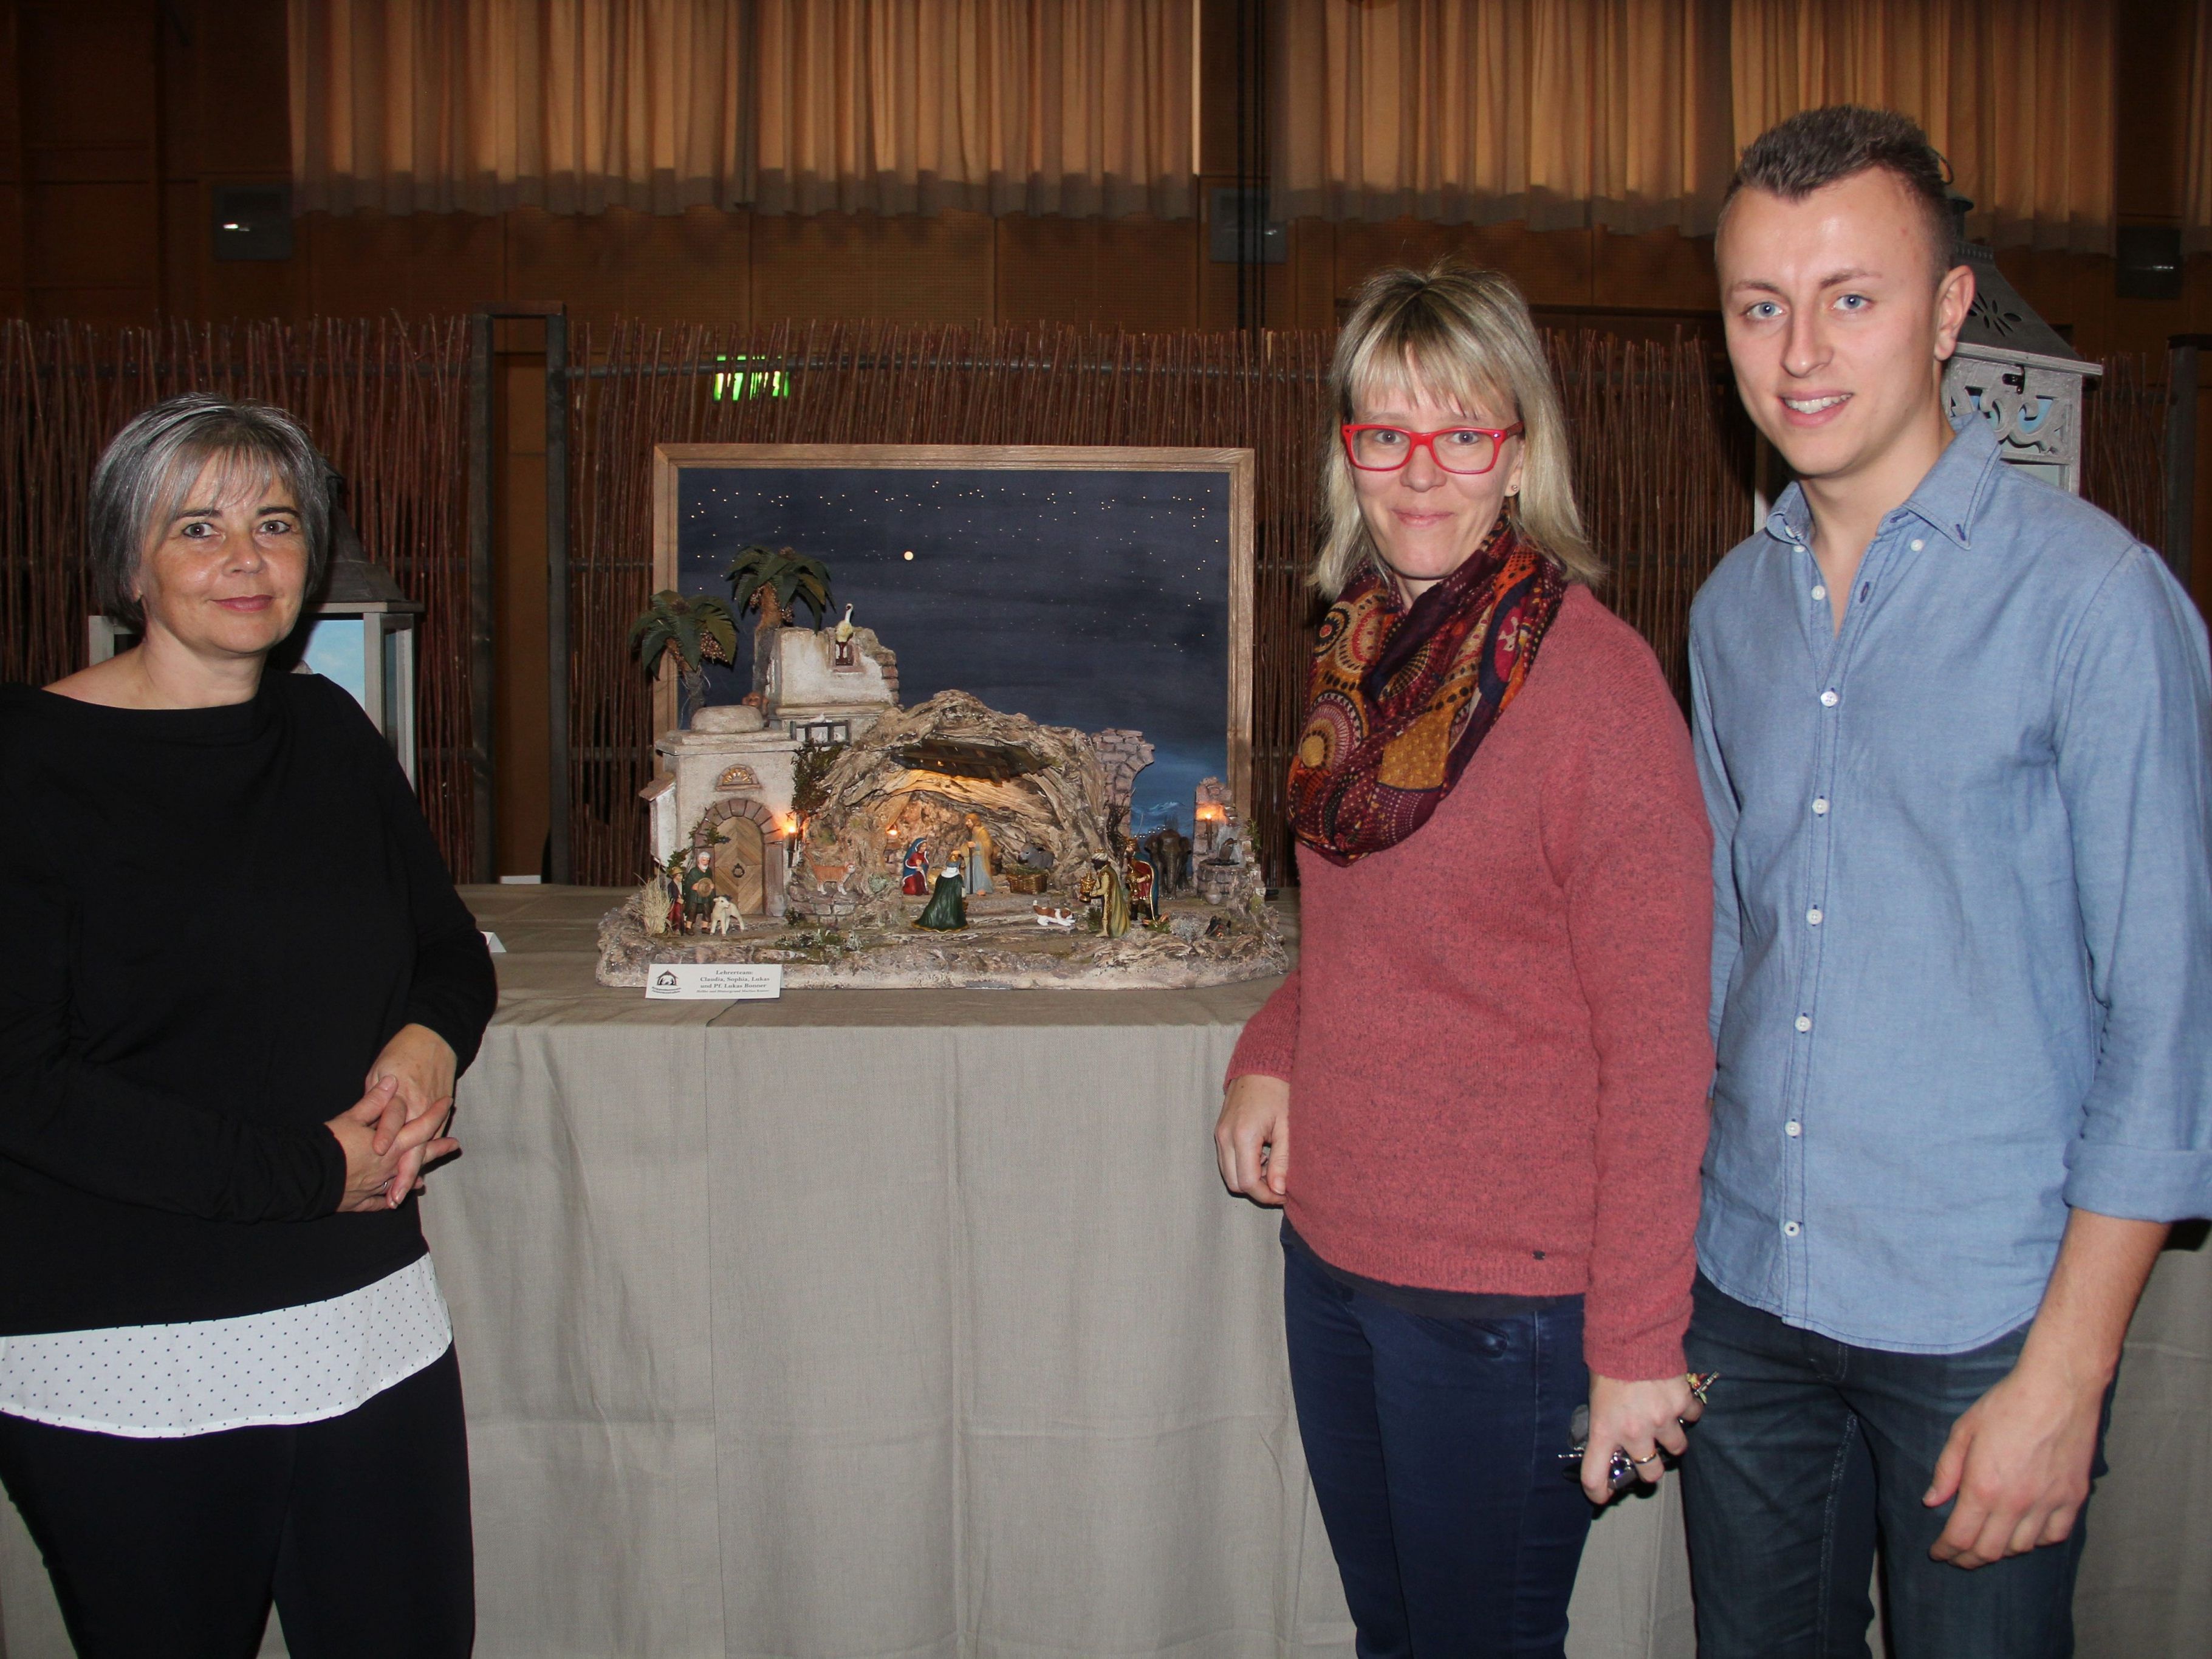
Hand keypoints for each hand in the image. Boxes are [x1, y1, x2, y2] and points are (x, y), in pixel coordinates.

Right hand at [326, 1076, 457, 1213]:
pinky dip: (388, 1198)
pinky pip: (379, 1201)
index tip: (447, 1104)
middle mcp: (389, 1167)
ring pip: (401, 1180)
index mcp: (391, 1146)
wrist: (307, 1177)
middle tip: (453, 1145)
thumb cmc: (330, 1145)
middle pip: (419, 1157)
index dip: (436, 1114)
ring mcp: (376, 1186)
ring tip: (423, 1179)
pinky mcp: (360, 1200)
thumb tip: (392, 1082)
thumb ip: (373, 1102)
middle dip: (437, 1149)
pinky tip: (393, 1200)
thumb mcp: (351, 1118)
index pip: (422, 1127)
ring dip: (413, 1175)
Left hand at [365, 1023, 457, 1202]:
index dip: (385, 1134)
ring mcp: (432, 1112)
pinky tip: (418, 1174)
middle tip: (396, 1197)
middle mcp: (419, 1108)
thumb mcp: (380, 1067)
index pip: (393, 1118)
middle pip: (414, 1145)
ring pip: (425, 1147)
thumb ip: (373, 1096)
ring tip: (407, 1191)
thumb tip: (366, 1118)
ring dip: (415, 1170)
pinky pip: (432, 1139)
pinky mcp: (439, 1114)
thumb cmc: (403, 1051)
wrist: (436, 1038)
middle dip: (405, 1173)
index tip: (377, 1151)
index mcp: (402, 1094)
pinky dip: (426, 1156)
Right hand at [1213, 1073, 1289, 1205]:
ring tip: (1272, 1167)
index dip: (1266, 1195)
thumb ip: (1282, 1161)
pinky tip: (1262, 1156)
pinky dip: (1242, 1166)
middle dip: (1257, 1189)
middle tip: (1279, 1183)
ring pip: (1228, 1174)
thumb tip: (1278, 1190)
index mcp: (1242, 1135)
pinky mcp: (1220, 1132)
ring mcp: (1219, 1134)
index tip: (1285, 1193)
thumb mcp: (1287, 1126)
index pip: (1247, 1183)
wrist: (1261, 1065)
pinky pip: (1226, 1161)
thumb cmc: (1278, 1091)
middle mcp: (1225, 1137)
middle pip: (1234, 1184)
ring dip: (1249, 1179)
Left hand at [1581, 1372, 1700, 1504]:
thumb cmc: (1606, 1362)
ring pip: (1677, 1449)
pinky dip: (1688, 1412)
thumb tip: (1610, 1437)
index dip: (1597, 1492)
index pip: (1595, 1475)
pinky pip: (1693, 1417)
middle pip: (1650, 1472)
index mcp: (1605, 1429)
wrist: (1631, 1334)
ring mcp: (1662, 1419)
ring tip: (1664, 1422)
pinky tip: (1678, 1400)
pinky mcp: (1682, 1403)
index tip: (1601, 1495)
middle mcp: (1635, 1431)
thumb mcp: (1595, 1396)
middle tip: (1647, 1455)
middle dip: (1649, 1467)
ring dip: (1671, 1439)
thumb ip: (1604, 1420)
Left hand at [1924, 1356, 2101, 1567]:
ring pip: (2022, 1547)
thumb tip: (1932, 1501)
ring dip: (2000, 1550)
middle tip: (1957, 1557)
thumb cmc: (2006, 1404)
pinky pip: (2055, 1535)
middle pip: (1990, 1551)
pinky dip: (2037, 1541)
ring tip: (1987, 1543)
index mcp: (1984, 1487)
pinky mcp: (2073, 1498)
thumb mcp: (1964, 1430)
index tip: (1937, 1554)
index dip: (1946, 1551)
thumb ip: (1947, 1470)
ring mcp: (2048, 1503)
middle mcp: (2017, 1503)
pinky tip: (2025, 1533)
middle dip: (1968, 1559)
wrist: (2058, 1389)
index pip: (1961, 1537)